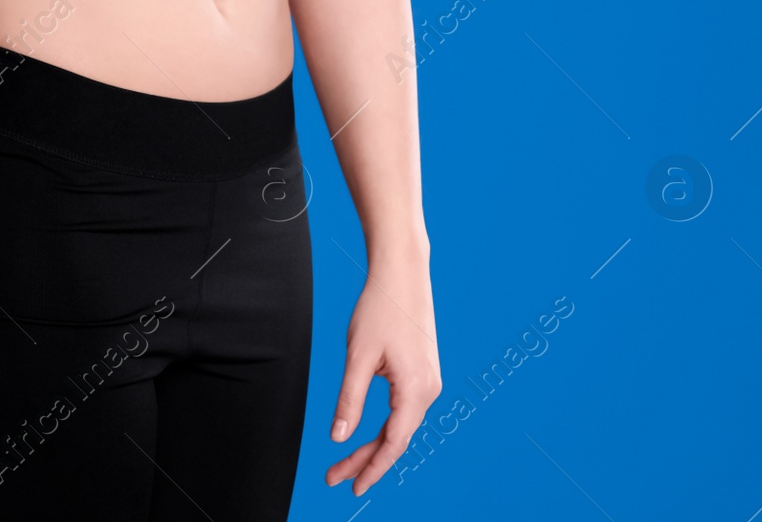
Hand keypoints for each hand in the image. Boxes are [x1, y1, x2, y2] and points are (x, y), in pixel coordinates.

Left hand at [325, 260, 440, 494]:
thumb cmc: (379, 309)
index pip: (392, 442)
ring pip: (400, 426)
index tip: (350, 488)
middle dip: (365, 461)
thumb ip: (349, 400)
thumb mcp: (358, 356)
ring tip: (343, 463)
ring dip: (373, 445)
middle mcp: (428, 389)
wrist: (402, 274)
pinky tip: (366, 437)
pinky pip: (403, 411)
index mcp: (415, 388)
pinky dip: (384, 428)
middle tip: (333, 478)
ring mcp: (428, 382)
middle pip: (396, 439)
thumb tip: (339, 438)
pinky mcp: (422, 373)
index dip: (371, 468)